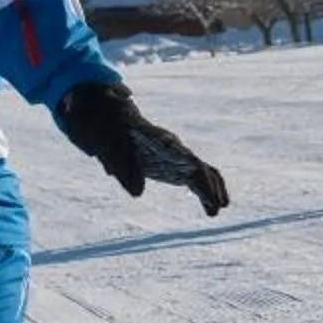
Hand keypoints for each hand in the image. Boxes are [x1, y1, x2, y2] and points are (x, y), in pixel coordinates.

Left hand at [52, 82, 229, 215]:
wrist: (104, 111)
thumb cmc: (106, 126)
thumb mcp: (108, 143)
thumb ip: (123, 166)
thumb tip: (138, 194)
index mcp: (158, 141)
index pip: (186, 159)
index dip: (199, 177)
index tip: (210, 194)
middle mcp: (171, 147)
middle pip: (199, 167)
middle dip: (210, 187)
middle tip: (217, 208)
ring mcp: (172, 155)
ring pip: (201, 171)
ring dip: (211, 189)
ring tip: (216, 211)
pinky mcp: (169, 163)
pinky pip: (193, 176)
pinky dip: (203, 190)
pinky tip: (209, 207)